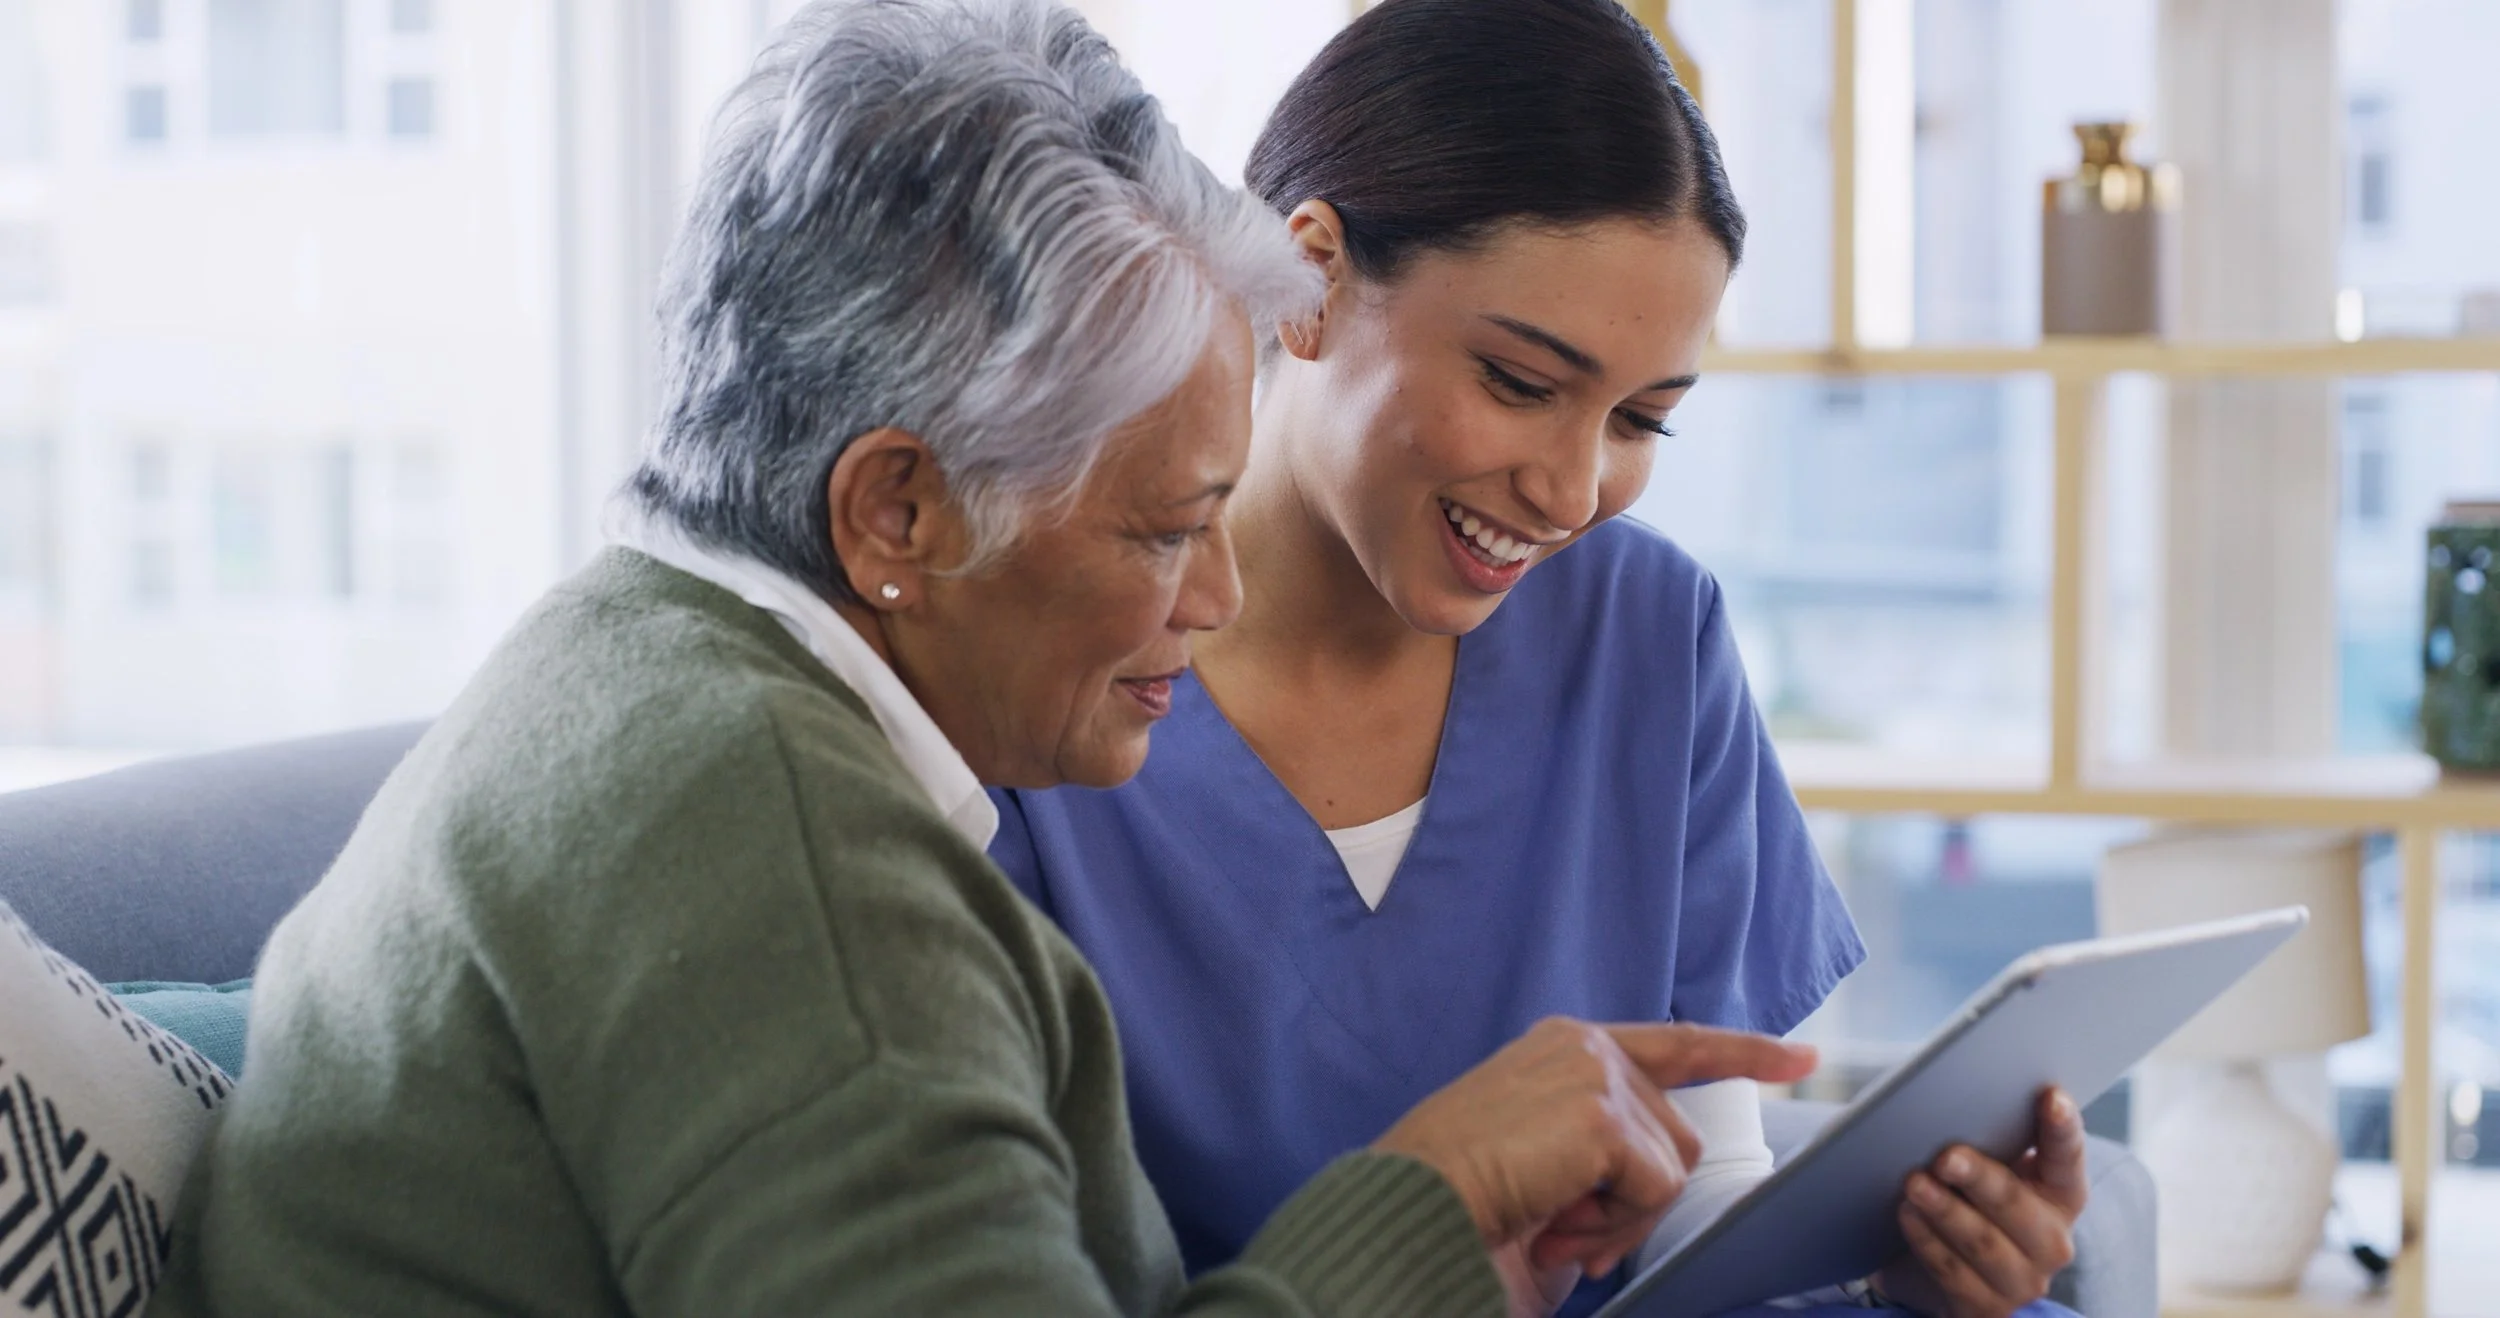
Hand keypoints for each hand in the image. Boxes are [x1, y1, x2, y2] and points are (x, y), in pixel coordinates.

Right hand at [1373, 1018, 1816, 1314]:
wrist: (1412, 1203)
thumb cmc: (1457, 1192)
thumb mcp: (1545, 1157)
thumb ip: (1604, 1154)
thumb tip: (1653, 1189)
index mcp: (1567, 1048)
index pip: (1675, 1045)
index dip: (1743, 1052)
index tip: (1798, 1058)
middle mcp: (1585, 1045)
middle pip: (1677, 1137)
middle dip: (1636, 1202)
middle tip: (1569, 1229)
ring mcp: (1595, 1072)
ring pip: (1672, 1168)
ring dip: (1621, 1218)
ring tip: (1556, 1223)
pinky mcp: (1601, 1112)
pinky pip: (1653, 1190)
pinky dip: (1612, 1223)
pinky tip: (1557, 1218)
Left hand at [1877, 1087, 2089, 1317]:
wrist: (1942, 1268)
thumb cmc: (1968, 1199)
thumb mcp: (1987, 1168)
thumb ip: (1988, 1139)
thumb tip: (1953, 1101)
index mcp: (2061, 1193)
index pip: (2067, 1156)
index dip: (2062, 1127)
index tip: (2051, 1096)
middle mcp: (2052, 1241)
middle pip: (2016, 1204)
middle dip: (1980, 1178)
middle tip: (1946, 1156)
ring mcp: (2023, 1280)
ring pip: (1982, 1242)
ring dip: (1945, 1211)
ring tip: (1914, 1184)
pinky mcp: (1987, 1308)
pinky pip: (1953, 1272)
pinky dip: (1927, 1241)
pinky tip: (1906, 1215)